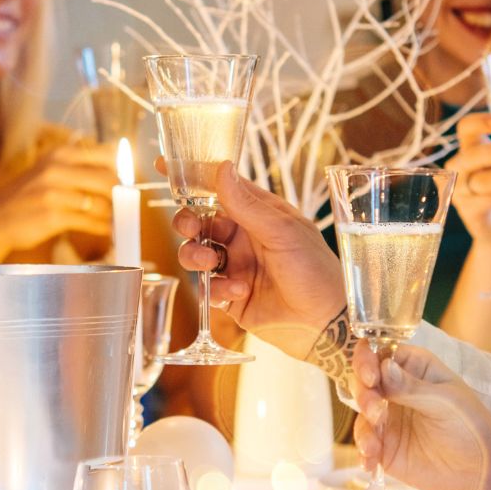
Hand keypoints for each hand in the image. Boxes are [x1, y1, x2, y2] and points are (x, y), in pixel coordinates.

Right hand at [0, 142, 116, 261]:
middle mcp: (57, 169)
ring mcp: (55, 193)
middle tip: (127, 206)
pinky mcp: (54, 216)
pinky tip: (107, 231)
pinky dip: (103, 228)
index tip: (127, 184)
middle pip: (108, 179)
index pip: (106, 155)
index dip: (122, 171)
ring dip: (114, 215)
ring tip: (118, 221)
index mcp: (59, 154)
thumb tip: (116, 175)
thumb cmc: (26, 198)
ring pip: (102, 203)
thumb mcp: (47, 171)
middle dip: (122, 196)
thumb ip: (78, 169)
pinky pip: (91, 222)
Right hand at [171, 161, 344, 353]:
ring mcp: (238, 266)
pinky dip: (218, 289)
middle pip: (200, 221)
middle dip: (188, 222)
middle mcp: (245, 237)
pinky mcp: (232, 296)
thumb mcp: (282, 232)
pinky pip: (209, 287)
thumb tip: (221, 168)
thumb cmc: (316, 271)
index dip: (193, 177)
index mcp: (260, 213)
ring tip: (212, 264)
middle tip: (190, 229)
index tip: (165, 165)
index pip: (221, 187)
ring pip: (197, 253)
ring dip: (196, 255)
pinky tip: (240, 292)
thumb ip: (247, 204)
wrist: (325, 323)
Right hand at [351, 343, 490, 489]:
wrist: (481, 468)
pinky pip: (365, 444)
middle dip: (364, 395)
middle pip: (363, 383)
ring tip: (374, 444)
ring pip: (361, 414)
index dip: (367, 360)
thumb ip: (410, 386)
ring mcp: (388, 419)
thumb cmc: (470, 424)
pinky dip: (363, 452)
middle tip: (375, 410)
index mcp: (412, 368)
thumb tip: (383, 365)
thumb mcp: (444, 401)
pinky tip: (370, 462)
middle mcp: (395, 390)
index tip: (370, 376)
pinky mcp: (385, 447)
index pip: (380, 354)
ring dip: (364, 427)